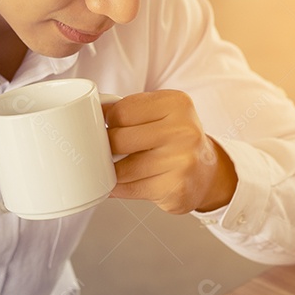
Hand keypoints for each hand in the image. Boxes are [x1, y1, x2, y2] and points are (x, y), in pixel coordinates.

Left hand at [103, 91, 237, 213]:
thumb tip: (86, 113)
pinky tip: (126, 183)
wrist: (207, 172)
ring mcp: (182, 162)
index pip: (121, 111)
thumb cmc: (175, 140)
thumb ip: (129, 110)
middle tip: (112, 150)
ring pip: (121, 170)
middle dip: (108, 148)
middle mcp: (183, 131)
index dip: (108, 122)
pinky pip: (130, 190)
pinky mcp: (176, 189)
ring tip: (119, 167)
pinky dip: (119, 189)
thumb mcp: (161, 113)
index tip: (111, 128)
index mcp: (177, 104)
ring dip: (112, 171)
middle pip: (118, 140)